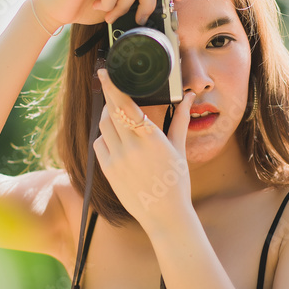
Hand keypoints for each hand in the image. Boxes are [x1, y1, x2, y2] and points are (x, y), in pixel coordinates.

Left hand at [93, 67, 196, 231]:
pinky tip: (116, 140)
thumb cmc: (176, 182)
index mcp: (151, 138)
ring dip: (108, 117)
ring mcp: (117, 159)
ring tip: (118, 116)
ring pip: (103, 127)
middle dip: (110, 97)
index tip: (104, 72)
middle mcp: (131, 147)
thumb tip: (188, 97)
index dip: (112, 87)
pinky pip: (99, 145)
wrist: (165, 215)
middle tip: (111, 87)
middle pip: (111, 112)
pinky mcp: (108, 171)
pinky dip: (105, 138)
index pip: (125, 105)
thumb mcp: (179, 149)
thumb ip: (180, 120)